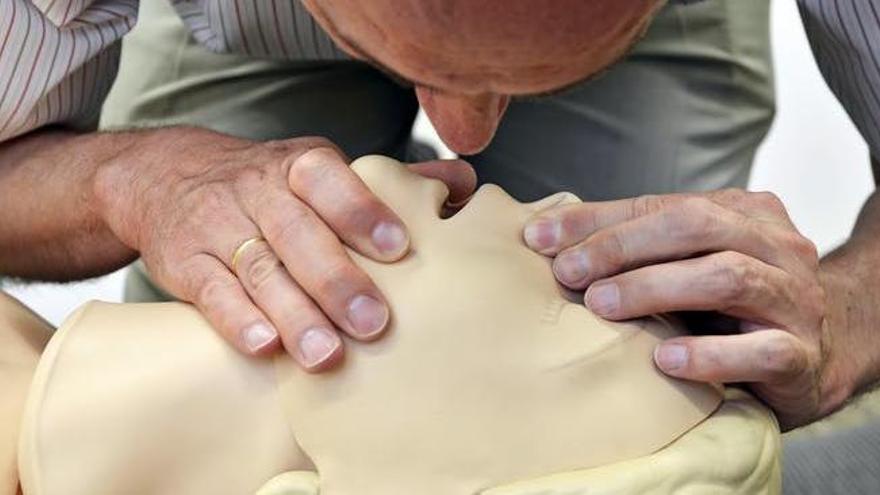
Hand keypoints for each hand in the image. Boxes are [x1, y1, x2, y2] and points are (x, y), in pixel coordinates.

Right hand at [93, 127, 475, 370]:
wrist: (166, 177)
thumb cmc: (270, 185)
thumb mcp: (321, 171)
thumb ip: (390, 183)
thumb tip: (465, 184)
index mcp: (300, 165)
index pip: (331, 182)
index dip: (363, 212)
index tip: (400, 248)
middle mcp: (258, 191)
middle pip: (298, 233)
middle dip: (337, 279)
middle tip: (375, 323)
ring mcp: (218, 226)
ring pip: (259, 269)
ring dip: (295, 314)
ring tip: (327, 356)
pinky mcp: (186, 262)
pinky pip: (211, 291)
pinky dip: (237, 319)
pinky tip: (265, 347)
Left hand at [523, 189, 848, 428]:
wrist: (819, 357)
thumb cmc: (733, 308)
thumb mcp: (690, 265)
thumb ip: (639, 247)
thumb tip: (550, 237)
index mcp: (745, 213)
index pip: (663, 205)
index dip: (598, 219)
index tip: (539, 237)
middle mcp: (776, 246)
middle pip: (696, 227)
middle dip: (622, 246)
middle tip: (567, 272)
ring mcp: (796, 299)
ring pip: (728, 277)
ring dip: (655, 288)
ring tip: (601, 305)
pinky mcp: (803, 356)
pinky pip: (761, 351)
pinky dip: (710, 355)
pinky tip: (665, 361)